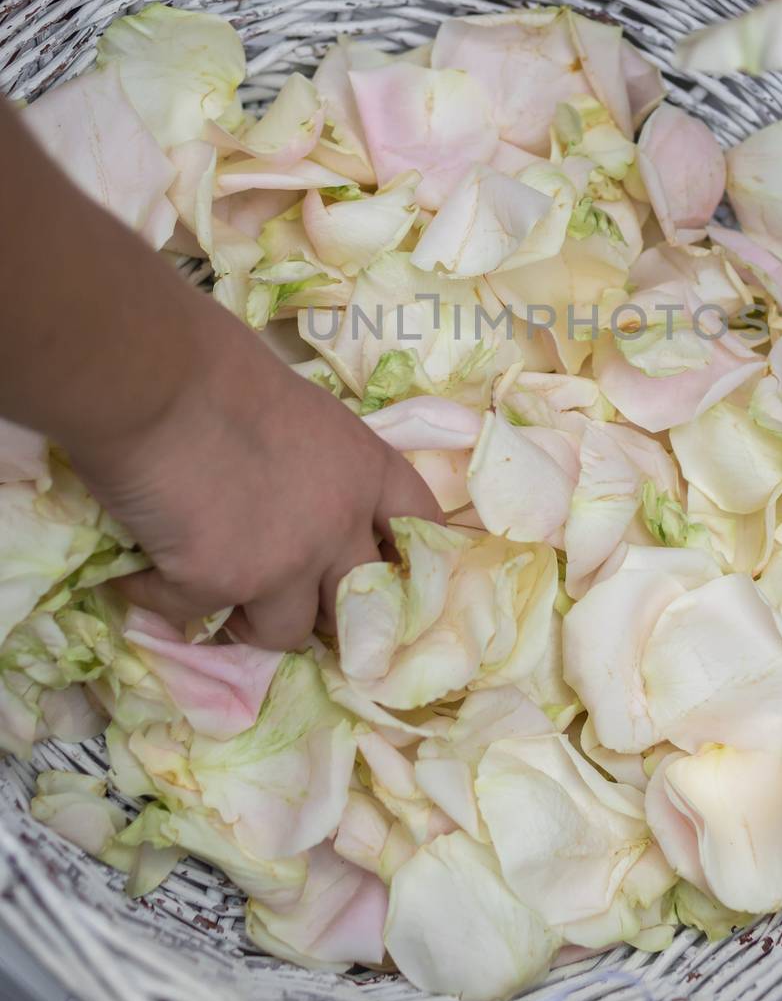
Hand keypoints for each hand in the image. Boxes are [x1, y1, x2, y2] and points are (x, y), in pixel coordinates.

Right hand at [72, 299, 440, 649]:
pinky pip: (191, 615)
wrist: (158, 380)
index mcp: (367, 469)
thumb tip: (292, 491)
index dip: (404, 561)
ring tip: (212, 589)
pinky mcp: (219, 585)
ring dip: (250, 619)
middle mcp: (339, 524)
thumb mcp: (303, 409)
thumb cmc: (220, 368)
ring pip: (286, 632)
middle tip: (290, 599)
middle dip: (326, 608)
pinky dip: (162, 595)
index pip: (420, 529)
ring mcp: (284, 563)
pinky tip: (141, 570)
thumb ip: (318, 462)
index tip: (383, 576)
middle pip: (359, 602)